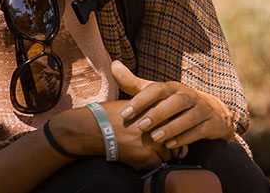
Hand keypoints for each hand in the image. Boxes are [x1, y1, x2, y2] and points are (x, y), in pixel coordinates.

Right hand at [46, 99, 167, 169]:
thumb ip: (154, 112)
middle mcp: (158, 125)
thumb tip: (169, 121)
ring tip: (149, 151)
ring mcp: (152, 142)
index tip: (170, 131)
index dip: (174, 127)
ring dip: (161, 153)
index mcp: (157, 110)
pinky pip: (156, 164)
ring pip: (167, 153)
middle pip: (175, 138)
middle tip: (160, 143)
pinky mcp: (144, 157)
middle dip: (170, 141)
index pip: (177, 121)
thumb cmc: (113, 114)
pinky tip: (141, 157)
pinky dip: (151, 163)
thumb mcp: (137, 105)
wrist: (93, 128)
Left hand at [113, 60, 235, 149]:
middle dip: (158, 113)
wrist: (212, 112)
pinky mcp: (210, 124)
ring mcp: (202, 109)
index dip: (141, 100)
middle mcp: (188, 96)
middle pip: (176, 101)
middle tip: (141, 126)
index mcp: (173, 88)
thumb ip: (133, 83)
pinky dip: (185, 138)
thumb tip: (114, 65)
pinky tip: (170, 145)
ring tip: (155, 138)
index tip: (125, 114)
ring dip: (172, 127)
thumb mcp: (156, 93)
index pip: (157, 89)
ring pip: (189, 117)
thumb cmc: (175, 103)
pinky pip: (199, 131)